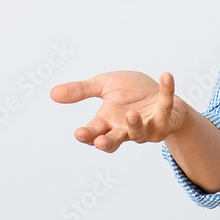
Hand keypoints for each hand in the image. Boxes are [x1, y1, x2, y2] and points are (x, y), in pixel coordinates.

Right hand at [50, 71, 187, 152]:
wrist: (159, 90)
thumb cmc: (131, 91)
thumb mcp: (104, 85)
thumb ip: (81, 90)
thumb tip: (52, 93)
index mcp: (108, 121)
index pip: (94, 132)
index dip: (87, 135)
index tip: (80, 133)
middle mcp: (125, 129)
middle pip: (114, 141)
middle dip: (106, 142)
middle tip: (100, 141)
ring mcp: (146, 127)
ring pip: (139, 133)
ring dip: (134, 125)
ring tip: (131, 114)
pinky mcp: (164, 119)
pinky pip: (166, 106)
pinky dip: (167, 91)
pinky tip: (166, 76)